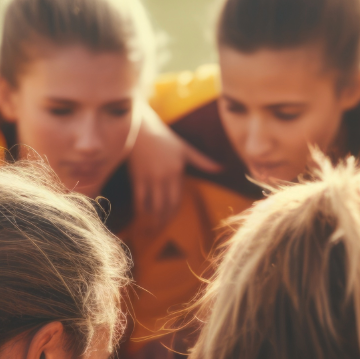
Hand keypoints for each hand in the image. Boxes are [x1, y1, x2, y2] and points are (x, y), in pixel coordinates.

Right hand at [128, 104, 220, 228]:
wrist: (140, 128)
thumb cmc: (164, 138)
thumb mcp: (185, 149)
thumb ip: (203, 161)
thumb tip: (222, 168)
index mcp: (177, 172)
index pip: (177, 200)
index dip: (173, 213)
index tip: (170, 221)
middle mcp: (164, 177)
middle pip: (164, 206)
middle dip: (163, 220)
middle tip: (160, 230)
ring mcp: (149, 178)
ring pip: (152, 205)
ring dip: (152, 218)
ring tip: (151, 226)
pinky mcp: (137, 177)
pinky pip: (139, 198)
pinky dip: (140, 208)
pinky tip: (141, 214)